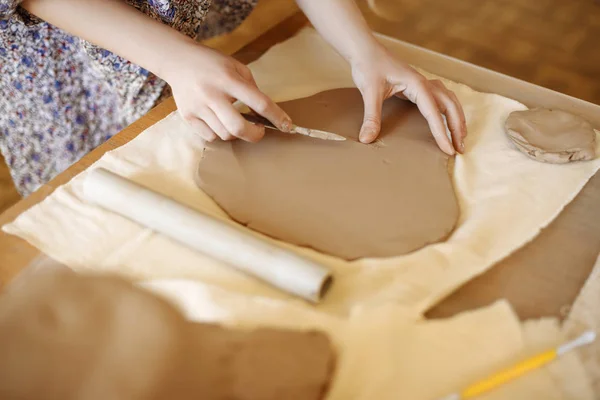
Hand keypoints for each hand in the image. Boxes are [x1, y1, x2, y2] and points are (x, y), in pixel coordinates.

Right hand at [164, 43, 291, 141]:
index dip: (276, 116)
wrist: (177, 60)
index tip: (287, 125)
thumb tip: (265, 114)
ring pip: (225, 134)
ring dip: (237, 133)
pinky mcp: (187, 116)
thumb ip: (251, 88)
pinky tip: (220, 122)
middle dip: (255, 134)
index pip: (258, 102)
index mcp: (228, 79)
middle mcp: (211, 94)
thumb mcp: (236, 67)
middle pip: (238, 127)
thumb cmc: (212, 63)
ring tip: (236, 120)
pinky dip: (220, 134)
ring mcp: (198, 107)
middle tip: (260, 130)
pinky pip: (210, 137)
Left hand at [351, 46, 466, 154]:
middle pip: (450, 106)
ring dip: (457, 118)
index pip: (434, 113)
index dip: (442, 133)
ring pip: (449, 101)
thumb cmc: (368, 65)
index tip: (448, 150)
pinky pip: (439, 99)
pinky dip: (447, 110)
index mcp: (417, 84)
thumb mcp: (369, 92)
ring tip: (460, 136)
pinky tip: (446, 120)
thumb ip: (371, 116)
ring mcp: (422, 84)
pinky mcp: (416, 86)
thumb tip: (367, 139)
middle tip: (460, 149)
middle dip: (457, 128)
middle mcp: (424, 83)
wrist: (365, 49)